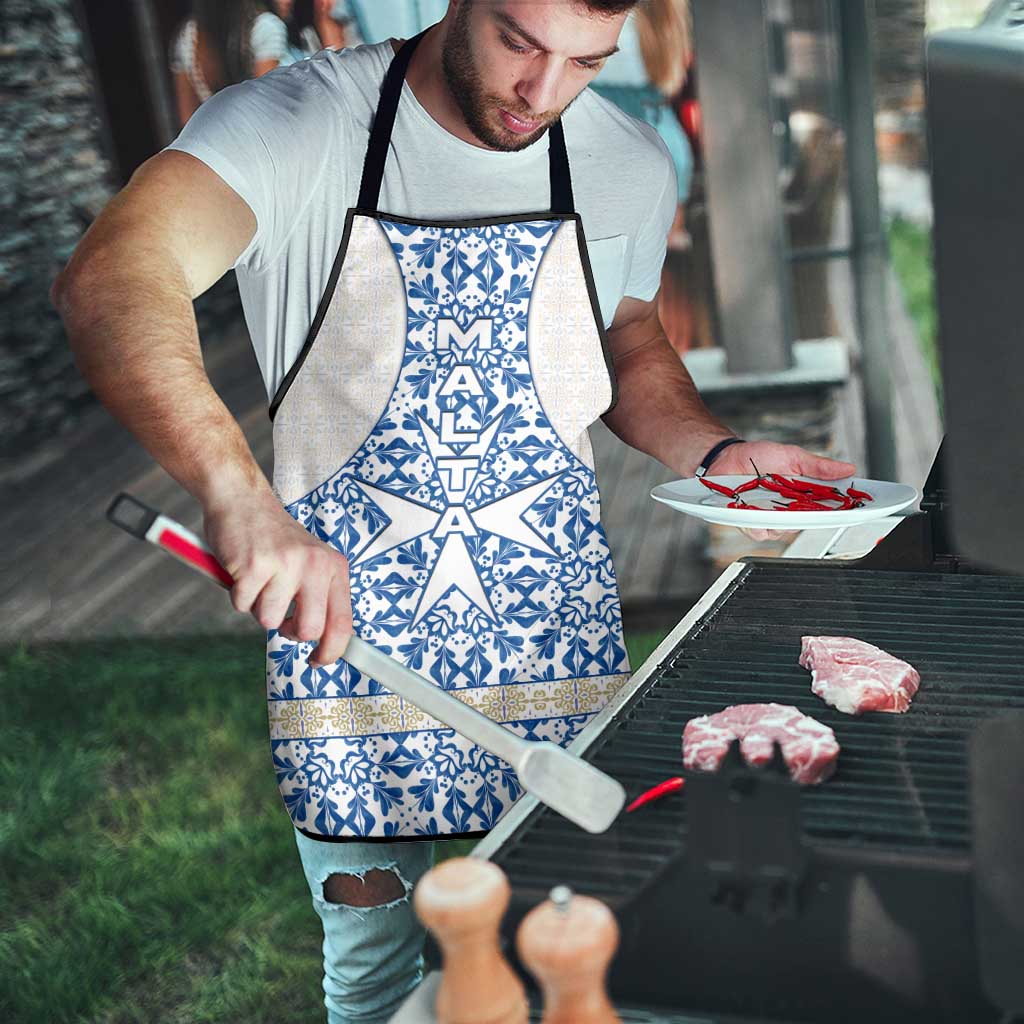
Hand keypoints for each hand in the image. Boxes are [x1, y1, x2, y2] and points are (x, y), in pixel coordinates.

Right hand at [202, 490, 352, 664]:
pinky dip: (238, 595)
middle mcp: (315, 565)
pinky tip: (243, 571)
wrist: (242, 499)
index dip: (332, 651)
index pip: (342, 622)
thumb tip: (322, 642)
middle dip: (289, 632)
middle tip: (280, 616)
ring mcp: (285, 564)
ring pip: (270, 621)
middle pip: (308, 630)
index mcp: (334, 567)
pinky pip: (242, 606)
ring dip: (258, 607)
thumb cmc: (274, 538)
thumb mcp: (310, 561)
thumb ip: (319, 596)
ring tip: (259, 579)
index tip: (319, 661)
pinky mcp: (254, 565)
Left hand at [709, 440, 856, 541]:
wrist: (726, 457)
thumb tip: (848, 468)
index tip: (857, 508)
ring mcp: (770, 518)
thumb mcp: (792, 456)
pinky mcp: (750, 523)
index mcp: (803, 495)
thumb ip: (818, 466)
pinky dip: (758, 523)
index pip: (828, 507)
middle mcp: (789, 510)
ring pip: (784, 531)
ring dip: (781, 519)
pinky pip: (760, 531)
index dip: (844, 510)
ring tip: (776, 504)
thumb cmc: (758, 457)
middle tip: (813, 506)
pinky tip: (755, 512)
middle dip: (813, 517)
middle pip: (808, 523)